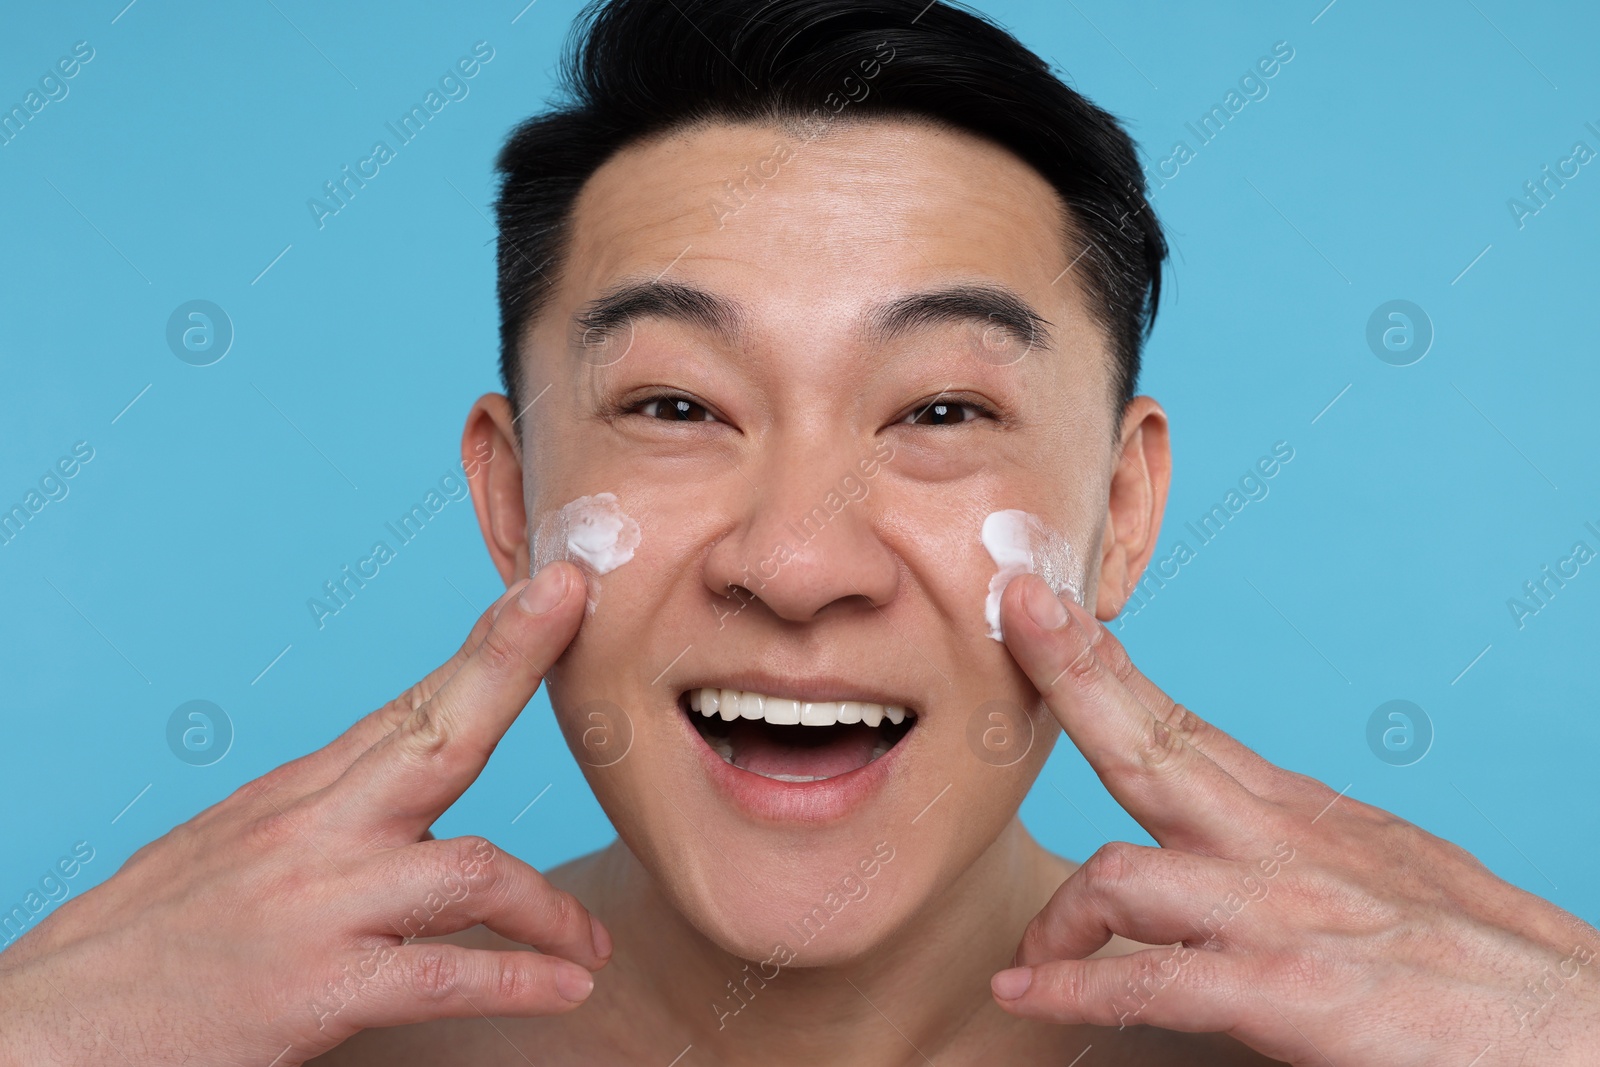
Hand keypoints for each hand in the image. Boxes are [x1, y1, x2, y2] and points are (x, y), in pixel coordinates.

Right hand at [0, 562, 607, 1066]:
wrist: (48, 1025)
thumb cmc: (150, 940)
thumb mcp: (236, 846)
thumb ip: (325, 813)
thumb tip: (395, 792)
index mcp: (301, 793)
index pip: (413, 703)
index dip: (490, 642)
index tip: (552, 586)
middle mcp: (315, 830)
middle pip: (440, 730)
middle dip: (512, 659)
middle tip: (576, 605)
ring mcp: (318, 903)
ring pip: (470, 867)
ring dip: (548, 908)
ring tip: (586, 948)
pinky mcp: (315, 987)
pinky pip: (442, 973)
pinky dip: (517, 980)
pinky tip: (564, 988)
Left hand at [989, 574, 1599, 1065]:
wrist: (1583, 1032)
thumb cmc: (1482, 965)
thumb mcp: (1385, 875)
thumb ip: (1298, 850)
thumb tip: (1237, 848)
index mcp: (1301, 815)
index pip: (1183, 723)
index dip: (1106, 664)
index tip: (1048, 607)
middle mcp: (1283, 844)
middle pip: (1151, 741)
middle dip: (1076, 672)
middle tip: (1015, 612)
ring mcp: (1283, 912)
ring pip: (1124, 871)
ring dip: (1060, 915)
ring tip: (1036, 952)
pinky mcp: (1292, 990)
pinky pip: (1152, 980)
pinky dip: (1076, 986)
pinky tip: (1026, 993)